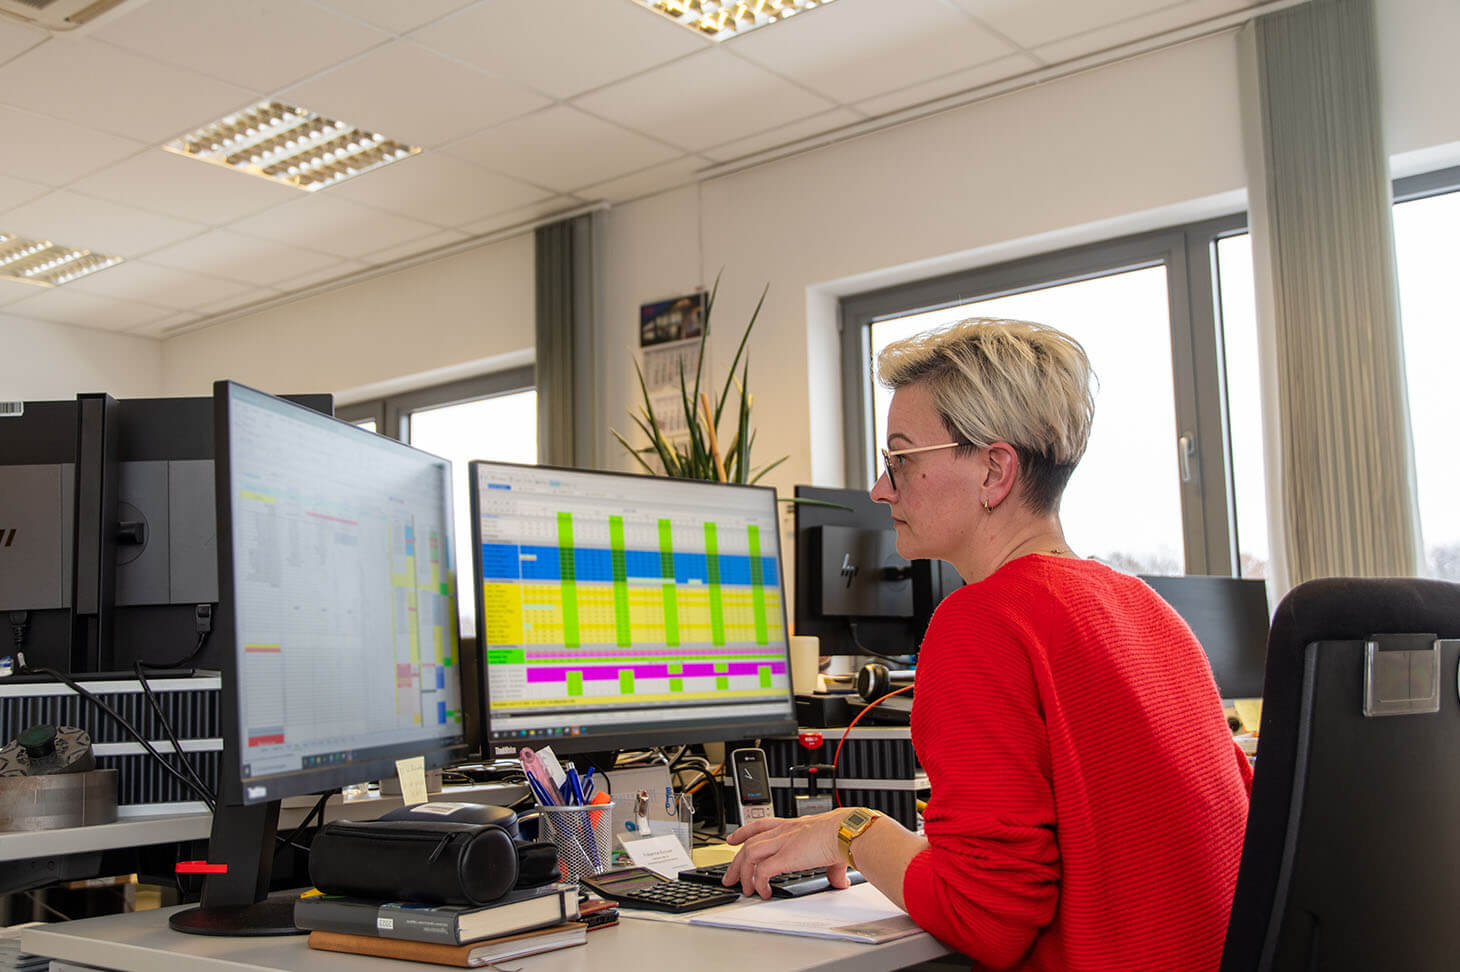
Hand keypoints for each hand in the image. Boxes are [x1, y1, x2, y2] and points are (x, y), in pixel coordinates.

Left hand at [722, 809, 853, 898]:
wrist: (847, 831)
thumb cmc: (843, 835)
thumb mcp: (832, 850)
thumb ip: (832, 868)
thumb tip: (840, 882)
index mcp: (793, 826)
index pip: (761, 825)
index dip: (744, 832)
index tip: (733, 839)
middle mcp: (784, 831)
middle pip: (749, 843)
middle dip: (736, 861)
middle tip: (730, 876)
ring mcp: (782, 842)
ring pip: (749, 854)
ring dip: (743, 873)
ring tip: (744, 889)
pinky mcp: (785, 856)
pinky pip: (762, 871)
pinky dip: (759, 883)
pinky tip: (764, 892)